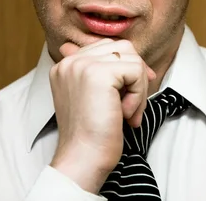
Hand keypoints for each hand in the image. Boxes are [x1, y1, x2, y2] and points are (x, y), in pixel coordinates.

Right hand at [48, 38, 156, 193]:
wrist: (83, 158)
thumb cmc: (92, 134)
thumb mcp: (94, 96)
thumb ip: (105, 74)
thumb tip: (136, 60)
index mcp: (66, 64)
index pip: (108, 47)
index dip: (128, 67)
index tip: (135, 90)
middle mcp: (71, 60)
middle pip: (123, 48)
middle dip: (136, 74)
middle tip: (133, 104)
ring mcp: (83, 65)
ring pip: (132, 59)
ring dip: (139, 87)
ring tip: (128, 112)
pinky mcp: (99, 73)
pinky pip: (136, 71)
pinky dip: (138, 95)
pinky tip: (125, 115)